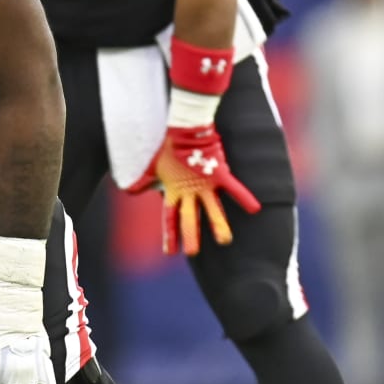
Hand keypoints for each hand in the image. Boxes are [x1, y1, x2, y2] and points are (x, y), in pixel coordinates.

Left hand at [126, 124, 261, 255]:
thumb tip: (128, 190)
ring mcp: (205, 184)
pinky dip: (245, 198)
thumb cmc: (169, 148)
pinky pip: (235, 188)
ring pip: (213, 209)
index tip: (170, 252)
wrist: (185, 130)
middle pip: (190, 218)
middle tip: (192, 253)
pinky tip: (256, 209)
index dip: (170, 235)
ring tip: (224, 241)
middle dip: (191, 236)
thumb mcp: (153, 167)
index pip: (171, 218)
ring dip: (218, 225)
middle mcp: (189, 192)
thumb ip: (143, 181)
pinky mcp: (219, 174)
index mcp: (174, 192)